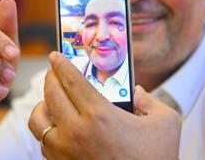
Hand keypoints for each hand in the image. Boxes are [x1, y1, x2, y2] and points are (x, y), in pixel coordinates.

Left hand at [28, 52, 180, 159]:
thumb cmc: (156, 159)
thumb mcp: (166, 123)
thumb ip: (152, 101)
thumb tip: (137, 92)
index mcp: (100, 115)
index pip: (71, 80)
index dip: (61, 64)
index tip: (54, 55)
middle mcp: (76, 132)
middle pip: (51, 94)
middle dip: (50, 77)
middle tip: (54, 71)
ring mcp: (65, 152)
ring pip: (38, 120)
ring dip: (42, 105)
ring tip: (52, 100)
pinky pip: (44, 142)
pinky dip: (47, 129)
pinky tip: (60, 126)